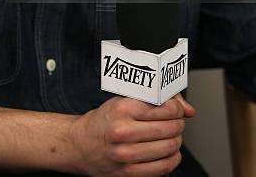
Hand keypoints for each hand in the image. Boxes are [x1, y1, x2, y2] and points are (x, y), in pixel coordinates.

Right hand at [70, 94, 194, 175]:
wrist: (81, 145)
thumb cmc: (105, 120)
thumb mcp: (124, 101)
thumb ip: (156, 100)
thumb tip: (187, 109)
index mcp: (122, 109)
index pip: (165, 108)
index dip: (177, 108)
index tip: (176, 109)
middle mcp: (123, 132)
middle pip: (170, 128)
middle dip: (179, 124)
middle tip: (176, 122)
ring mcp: (126, 155)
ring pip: (169, 148)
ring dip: (176, 141)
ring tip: (171, 136)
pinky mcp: (128, 173)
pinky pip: (163, 167)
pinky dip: (172, 159)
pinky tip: (167, 151)